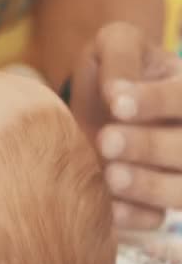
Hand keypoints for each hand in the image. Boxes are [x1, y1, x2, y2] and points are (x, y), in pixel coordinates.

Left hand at [70, 22, 181, 231]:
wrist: (91, 107)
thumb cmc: (109, 71)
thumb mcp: (114, 45)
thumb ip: (121, 56)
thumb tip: (117, 92)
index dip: (155, 102)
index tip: (117, 103)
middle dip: (150, 145)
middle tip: (107, 140)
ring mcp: (177, 171)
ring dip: (150, 186)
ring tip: (111, 176)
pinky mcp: (156, 203)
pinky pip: (157, 218)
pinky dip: (136, 217)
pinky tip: (110, 210)